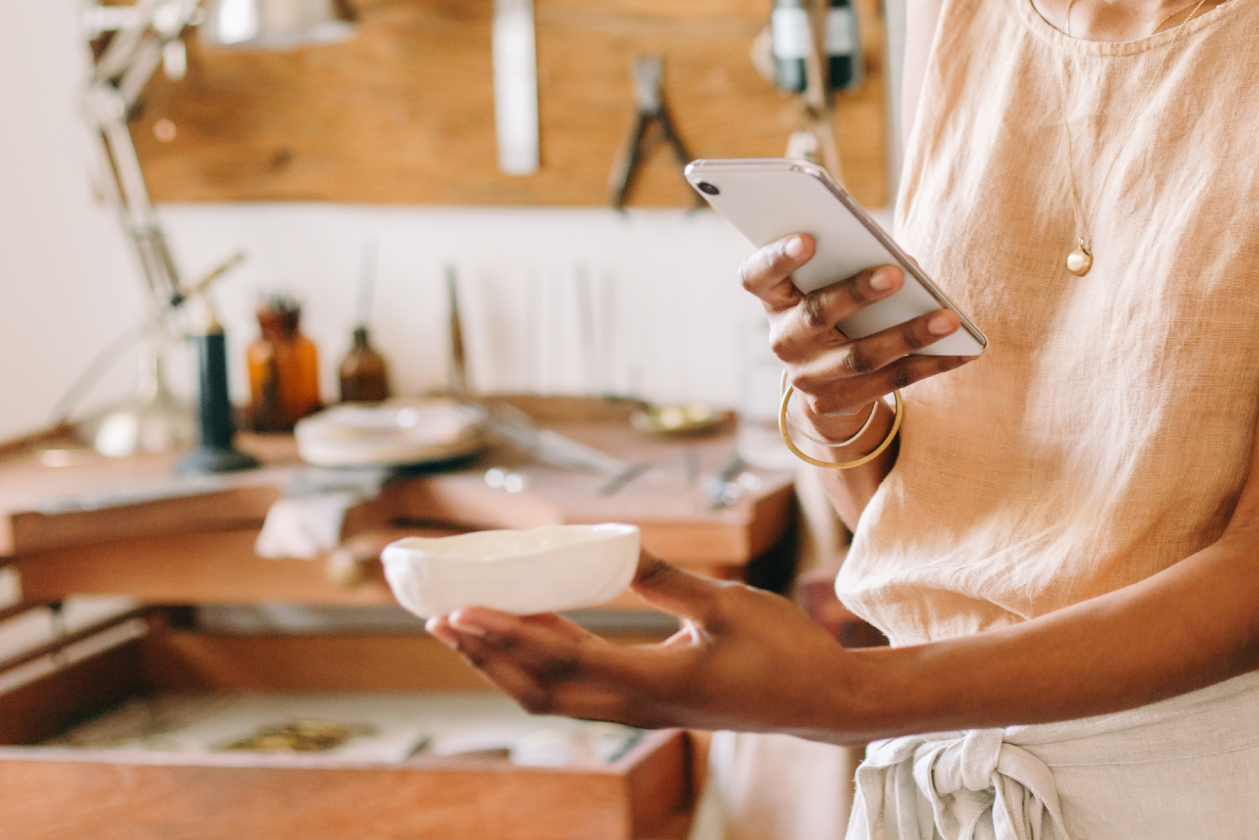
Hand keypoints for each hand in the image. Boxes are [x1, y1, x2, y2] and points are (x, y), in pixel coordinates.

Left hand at [425, 550, 879, 741]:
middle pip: (539, 689)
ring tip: (466, 627)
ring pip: (552, 696)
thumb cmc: (784, 650)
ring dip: (504, 662)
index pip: (562, 660)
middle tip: (439, 617)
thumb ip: (669, 581)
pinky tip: (532, 626)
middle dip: (485, 654)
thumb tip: (619, 547)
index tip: (461, 612)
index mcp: (656, 683)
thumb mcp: (731, 605)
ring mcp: (641, 711)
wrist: (820, 702)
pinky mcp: (649, 704)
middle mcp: (637, 707)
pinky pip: (577, 688)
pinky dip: (541, 660)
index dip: (506, 636)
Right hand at [739, 235, 976, 433]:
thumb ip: (851, 264)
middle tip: (896, 273)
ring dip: (908, 335)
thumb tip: (905, 263)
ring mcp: (806, 376)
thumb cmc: (834, 309)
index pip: (758, 275)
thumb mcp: (827, 284)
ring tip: (948, 318)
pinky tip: (963, 353)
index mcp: (774, 297)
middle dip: (857, 292)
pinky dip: (930, 365)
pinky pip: (889, 383)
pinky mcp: (834, 403)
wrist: (822, 379)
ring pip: (860, 355)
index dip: (778, 258)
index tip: (808, 239)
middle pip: (818, 313)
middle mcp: (783, 338)